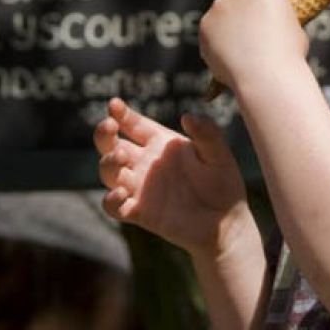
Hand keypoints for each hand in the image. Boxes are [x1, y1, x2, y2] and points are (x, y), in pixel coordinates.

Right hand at [95, 99, 248, 255]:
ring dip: (108, 162)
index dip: (120, 113)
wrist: (225, 224)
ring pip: (108, 171)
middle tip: (109, 125)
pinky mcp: (138, 212)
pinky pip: (113, 206)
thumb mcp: (219, 156)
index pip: (132, 124)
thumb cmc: (223, 185)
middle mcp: (144, 163)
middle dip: (104, 133)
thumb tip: (188, 116)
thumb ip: (207, 135)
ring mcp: (138, 188)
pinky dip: (111, 200)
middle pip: (110, 144)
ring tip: (121, 157)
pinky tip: (122, 194)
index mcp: (159, 143)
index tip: (114, 105)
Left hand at [198, 0, 305, 92]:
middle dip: (240, 3)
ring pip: (221, 11)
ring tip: (244, 48)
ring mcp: (219, 6)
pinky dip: (216, 38)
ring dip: (228, 23)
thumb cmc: (288, 54)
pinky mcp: (204, 24)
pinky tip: (231, 54)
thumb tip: (269, 16)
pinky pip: (210, 29)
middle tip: (251, 26)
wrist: (267, 77)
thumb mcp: (293, 24)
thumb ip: (275, 12)